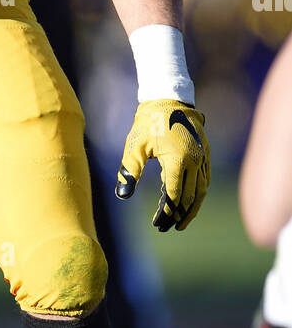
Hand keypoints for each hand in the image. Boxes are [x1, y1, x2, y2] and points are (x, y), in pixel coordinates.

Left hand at [115, 100, 209, 231]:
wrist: (169, 98)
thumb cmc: (148, 122)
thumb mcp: (134, 147)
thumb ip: (128, 171)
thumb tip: (121, 195)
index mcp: (179, 160)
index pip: (174, 195)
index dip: (167, 212)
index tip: (158, 224)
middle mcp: (195, 160)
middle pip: (191, 197)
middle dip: (179, 215)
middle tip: (168, 228)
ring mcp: (203, 157)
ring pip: (202, 190)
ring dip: (192, 208)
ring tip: (181, 222)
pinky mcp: (205, 153)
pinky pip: (204, 179)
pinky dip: (197, 193)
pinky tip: (187, 201)